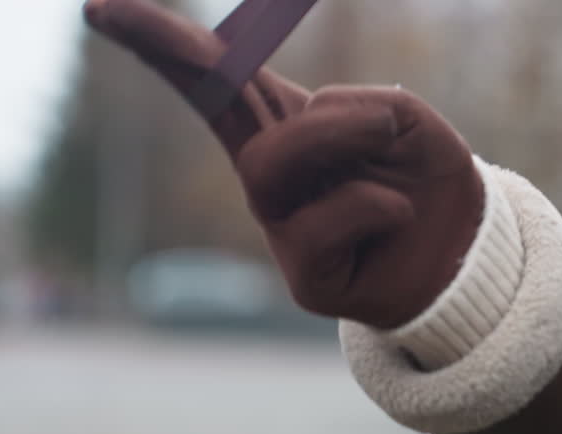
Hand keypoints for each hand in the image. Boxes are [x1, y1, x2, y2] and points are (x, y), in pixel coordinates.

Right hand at [83, 0, 482, 328]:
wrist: (466, 257)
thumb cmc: (427, 180)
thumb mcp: (408, 120)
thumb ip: (365, 107)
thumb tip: (320, 126)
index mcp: (285, 125)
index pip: (215, 79)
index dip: (160, 41)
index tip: (95, 8)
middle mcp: (271, 174)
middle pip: (221, 110)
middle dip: (226, 71)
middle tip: (374, 118)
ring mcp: (281, 226)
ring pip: (274, 163)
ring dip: (340, 136)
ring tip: (389, 141)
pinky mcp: (304, 278)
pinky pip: (325, 220)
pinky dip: (378, 204)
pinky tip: (399, 215)